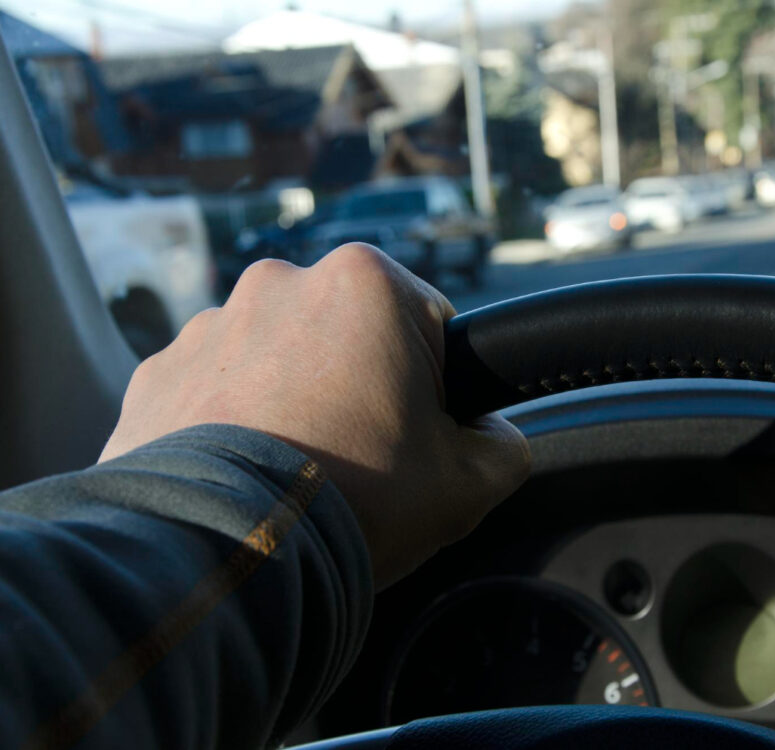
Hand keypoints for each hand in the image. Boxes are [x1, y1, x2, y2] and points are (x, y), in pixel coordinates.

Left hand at [101, 244, 529, 588]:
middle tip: (359, 457)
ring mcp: (207, 326)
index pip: (430, 323)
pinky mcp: (156, 374)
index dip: (435, 385)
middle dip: (358, 385)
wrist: (224, 559)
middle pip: (348, 335)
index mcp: (365, 283)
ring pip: (279, 358)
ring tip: (295, 471)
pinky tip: (244, 474)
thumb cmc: (356, 503)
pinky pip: (215, 390)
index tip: (417, 433)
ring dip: (292, 399)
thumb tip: (492, 435)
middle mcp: (279, 283)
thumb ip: (503, 442)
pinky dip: (232, 422)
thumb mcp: (469, 482)